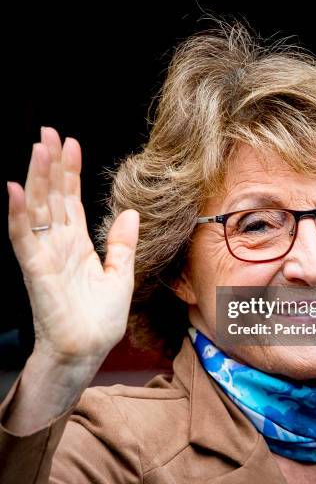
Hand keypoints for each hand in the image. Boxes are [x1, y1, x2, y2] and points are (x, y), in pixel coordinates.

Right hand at [7, 127, 138, 365]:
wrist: (87, 351)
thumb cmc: (100, 319)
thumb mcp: (120, 275)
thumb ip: (122, 244)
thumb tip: (131, 213)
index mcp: (78, 244)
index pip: (71, 200)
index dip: (70, 172)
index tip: (70, 144)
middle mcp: (58, 244)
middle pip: (52, 197)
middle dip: (51, 165)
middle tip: (49, 133)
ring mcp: (45, 254)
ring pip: (37, 209)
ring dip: (36, 179)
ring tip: (38, 149)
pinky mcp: (35, 269)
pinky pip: (22, 238)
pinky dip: (17, 214)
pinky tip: (16, 190)